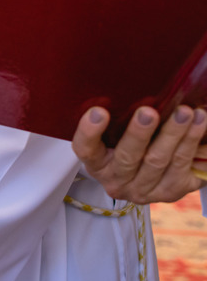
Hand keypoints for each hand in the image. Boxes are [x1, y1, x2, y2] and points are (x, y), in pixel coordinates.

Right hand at [73, 105, 206, 203]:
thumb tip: (131, 88)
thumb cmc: (133, 145)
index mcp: (97, 163)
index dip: (89, 132)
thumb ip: (119, 120)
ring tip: (185, 112)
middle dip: (139, 134)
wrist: (155, 176)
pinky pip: (182, 166)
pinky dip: (191, 142)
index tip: (99, 111)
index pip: (86, 149)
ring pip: (158, 161)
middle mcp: (116, 181)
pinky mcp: (170, 192)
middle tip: (149, 112)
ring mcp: (143, 190)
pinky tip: (199, 123)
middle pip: (127, 157)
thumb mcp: (117, 136)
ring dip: (173, 134)